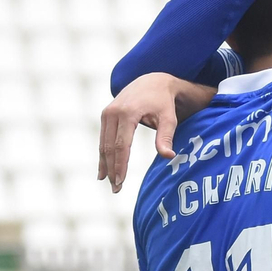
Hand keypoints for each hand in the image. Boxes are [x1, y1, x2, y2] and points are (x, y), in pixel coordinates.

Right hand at [97, 73, 214, 192]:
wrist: (152, 81)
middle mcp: (113, 112)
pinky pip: (103, 138)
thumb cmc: (163, 101)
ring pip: (103, 144)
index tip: (121, 181)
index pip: (122, 145)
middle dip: (111, 169)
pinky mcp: (105, 115)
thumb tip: (168, 156)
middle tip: (116, 189)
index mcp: (128, 112)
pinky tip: (103, 170)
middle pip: (110, 147)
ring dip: (105, 165)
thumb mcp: (169, 118)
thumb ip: (166, 137)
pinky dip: (103, 154)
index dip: (120, 165)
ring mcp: (107, 113)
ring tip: (109, 183)